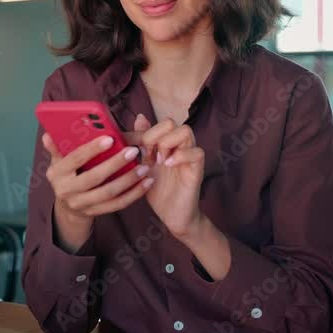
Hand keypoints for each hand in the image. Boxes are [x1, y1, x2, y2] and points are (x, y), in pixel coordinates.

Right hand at [42, 132, 153, 248]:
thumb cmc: (67, 174)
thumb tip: (48, 135)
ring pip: (108, 193)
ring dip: (128, 180)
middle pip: (94, 177)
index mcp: (57, 173)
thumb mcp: (59, 161)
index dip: (92, 149)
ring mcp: (81, 204)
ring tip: (144, 167)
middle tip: (132, 151)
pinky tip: (146, 183)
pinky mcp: (95, 213)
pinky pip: (118, 204)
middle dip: (115, 164)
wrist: (67, 207)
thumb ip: (58, 147)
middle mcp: (67, 190)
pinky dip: (134, 194)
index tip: (110, 138)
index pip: (75, 159)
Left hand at [127, 114, 205, 240]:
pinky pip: (197, 152)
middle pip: (171, 122)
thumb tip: (139, 117)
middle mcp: (180, 146)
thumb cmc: (159, 191)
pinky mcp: (197, 170)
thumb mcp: (144, 164)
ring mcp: (190, 157)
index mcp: (168, 144)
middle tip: (148, 155)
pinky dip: (180, 156)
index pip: (159, 122)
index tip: (134, 150)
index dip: (144, 132)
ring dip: (167, 143)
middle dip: (154, 135)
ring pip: (185, 131)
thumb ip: (143, 142)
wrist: (172, 216)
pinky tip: (168, 166)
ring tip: (159, 161)